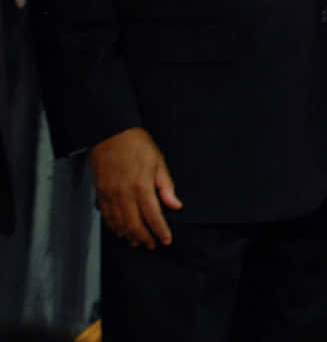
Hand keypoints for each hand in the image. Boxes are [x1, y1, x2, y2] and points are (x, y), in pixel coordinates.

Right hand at [91, 127, 181, 248]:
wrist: (110, 133)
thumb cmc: (136, 144)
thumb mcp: (158, 161)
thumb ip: (166, 185)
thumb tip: (175, 205)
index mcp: (141, 186)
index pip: (153, 216)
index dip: (160, 231)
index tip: (166, 240)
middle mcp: (124, 194)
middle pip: (134, 225)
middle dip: (144, 238)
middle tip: (152, 245)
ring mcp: (110, 195)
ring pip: (119, 224)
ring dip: (129, 236)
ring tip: (138, 242)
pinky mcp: (100, 193)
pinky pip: (107, 216)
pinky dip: (114, 227)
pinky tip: (121, 231)